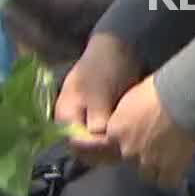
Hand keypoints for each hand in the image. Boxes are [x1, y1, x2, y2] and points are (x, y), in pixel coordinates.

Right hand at [55, 33, 141, 162]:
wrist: (117, 46)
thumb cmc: (104, 68)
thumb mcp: (99, 95)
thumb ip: (97, 119)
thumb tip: (100, 142)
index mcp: (65, 117)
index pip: (76, 144)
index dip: (95, 148)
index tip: (116, 146)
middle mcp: (72, 122)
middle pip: (84, 146)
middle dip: (102, 149)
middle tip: (125, 146)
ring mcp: (84, 119)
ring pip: (94, 142)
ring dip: (109, 144)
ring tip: (128, 142)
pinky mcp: (98, 116)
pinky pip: (103, 134)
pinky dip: (113, 136)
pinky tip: (128, 135)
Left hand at [104, 77, 194, 189]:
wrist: (184, 98)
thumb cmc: (159, 89)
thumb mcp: (131, 98)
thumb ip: (124, 116)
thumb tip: (125, 120)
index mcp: (115, 131)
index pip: (109, 147)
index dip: (119, 145)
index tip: (127, 143)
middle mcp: (127, 150)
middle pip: (129, 161)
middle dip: (139, 155)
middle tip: (154, 146)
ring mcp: (147, 162)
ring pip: (147, 174)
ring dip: (155, 168)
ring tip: (167, 159)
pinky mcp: (169, 169)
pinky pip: (166, 182)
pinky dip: (172, 177)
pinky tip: (177, 170)